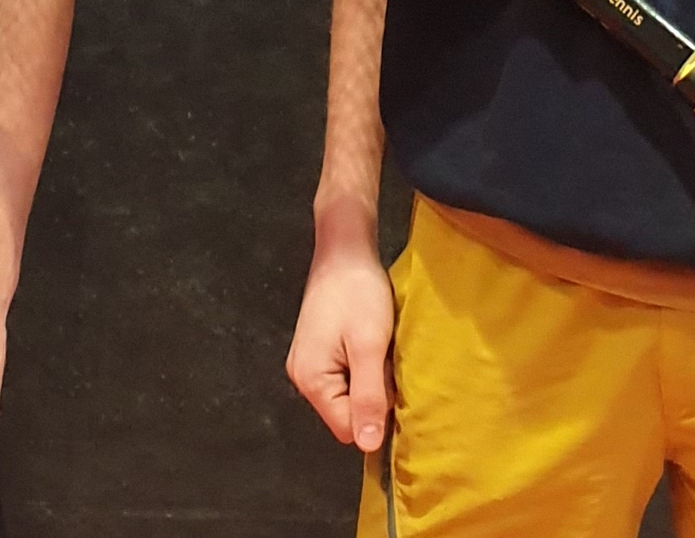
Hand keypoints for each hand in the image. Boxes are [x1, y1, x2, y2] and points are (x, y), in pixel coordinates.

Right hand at [287, 230, 393, 452]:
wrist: (345, 249)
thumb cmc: (358, 293)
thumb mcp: (370, 346)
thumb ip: (368, 397)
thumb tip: (368, 446)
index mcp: (310, 380)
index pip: (346, 428)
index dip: (375, 415)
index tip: (392, 385)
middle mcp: (303, 376)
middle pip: (346, 412)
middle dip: (373, 395)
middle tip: (386, 361)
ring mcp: (309, 361)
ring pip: (348, 393)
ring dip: (371, 379)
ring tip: (381, 349)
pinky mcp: (320, 349)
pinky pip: (345, 375)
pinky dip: (364, 365)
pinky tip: (373, 343)